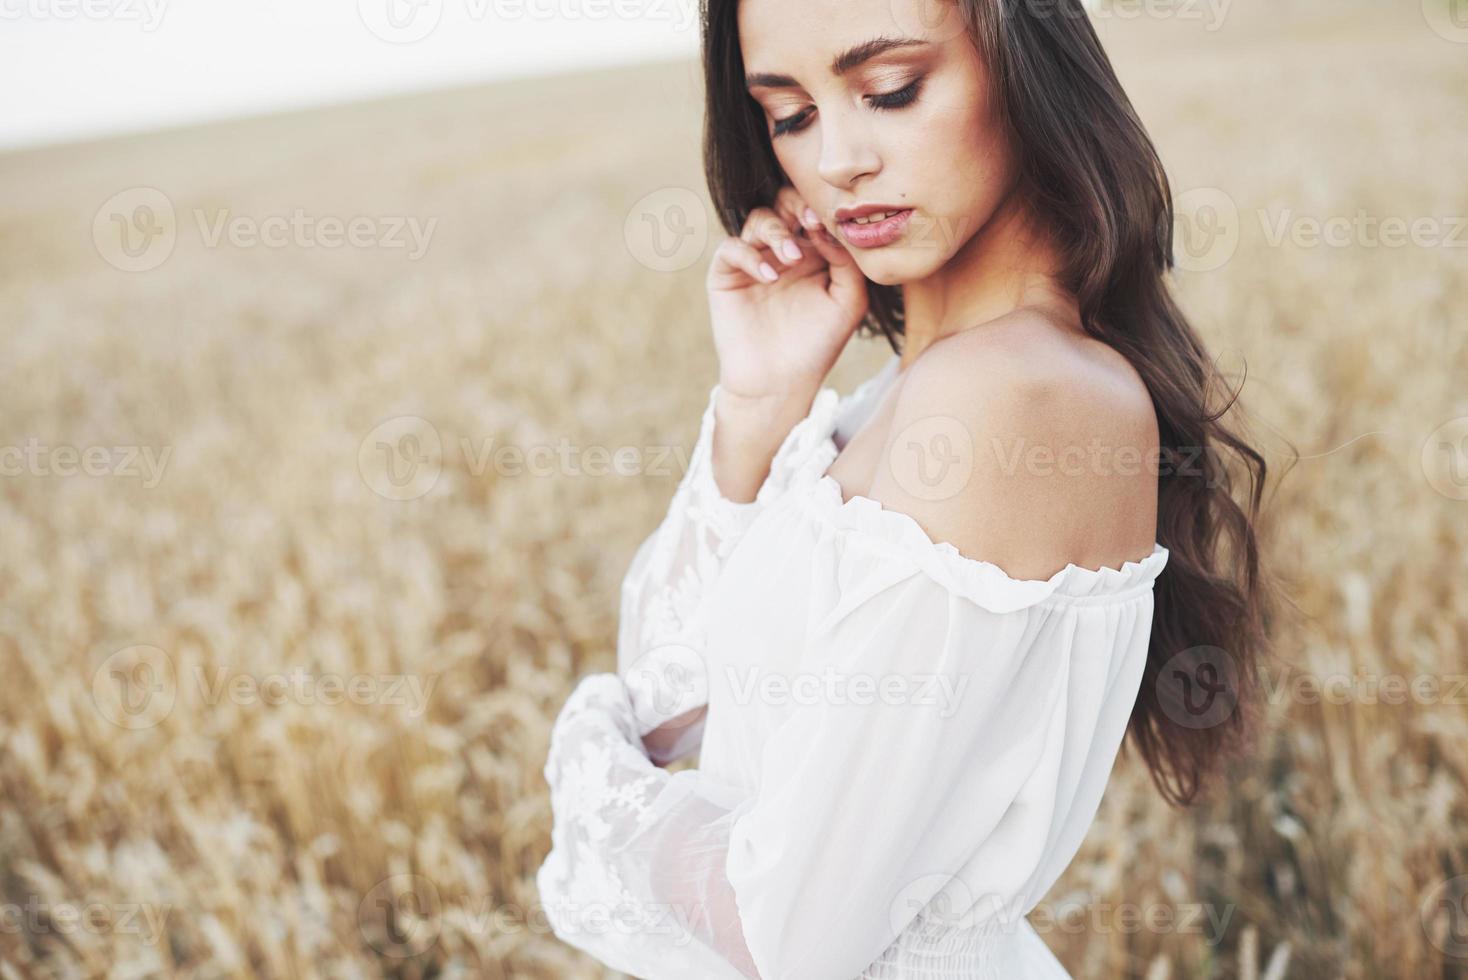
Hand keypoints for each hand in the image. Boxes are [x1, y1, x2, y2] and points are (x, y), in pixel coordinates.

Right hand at [706, 185, 868, 402]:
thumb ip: (847, 261)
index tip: (830, 221)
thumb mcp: (849, 301)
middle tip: (809, 223)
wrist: (780, 382)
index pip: (814, 212)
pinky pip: (732, 248)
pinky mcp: (727, 275)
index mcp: (814, 252)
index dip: (821, 209)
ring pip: (758, 220)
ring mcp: (753, 260)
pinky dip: (751, 256)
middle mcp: (782, 250)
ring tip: (792, 259)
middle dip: (796, 206)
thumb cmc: (818, 343)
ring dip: (777, 233)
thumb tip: (826, 227)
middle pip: (784, 203)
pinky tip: (770, 276)